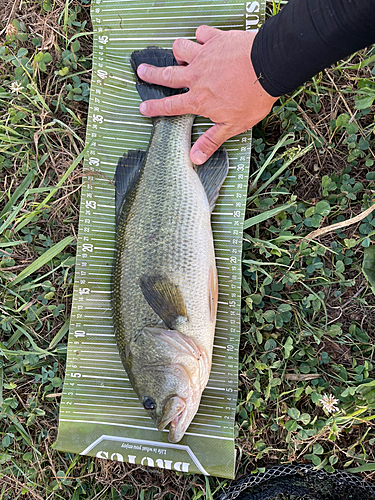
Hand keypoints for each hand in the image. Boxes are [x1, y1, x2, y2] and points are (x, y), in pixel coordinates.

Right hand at [137, 25, 278, 163]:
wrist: (267, 67)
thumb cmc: (253, 96)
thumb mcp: (232, 126)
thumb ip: (211, 140)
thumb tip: (196, 157)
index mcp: (199, 99)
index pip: (170, 106)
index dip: (154, 108)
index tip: (143, 107)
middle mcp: (197, 76)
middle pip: (167, 75)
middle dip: (152, 74)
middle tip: (142, 71)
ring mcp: (205, 55)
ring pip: (180, 49)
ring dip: (178, 52)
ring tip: (177, 54)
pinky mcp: (216, 39)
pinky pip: (202, 33)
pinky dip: (201, 35)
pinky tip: (203, 38)